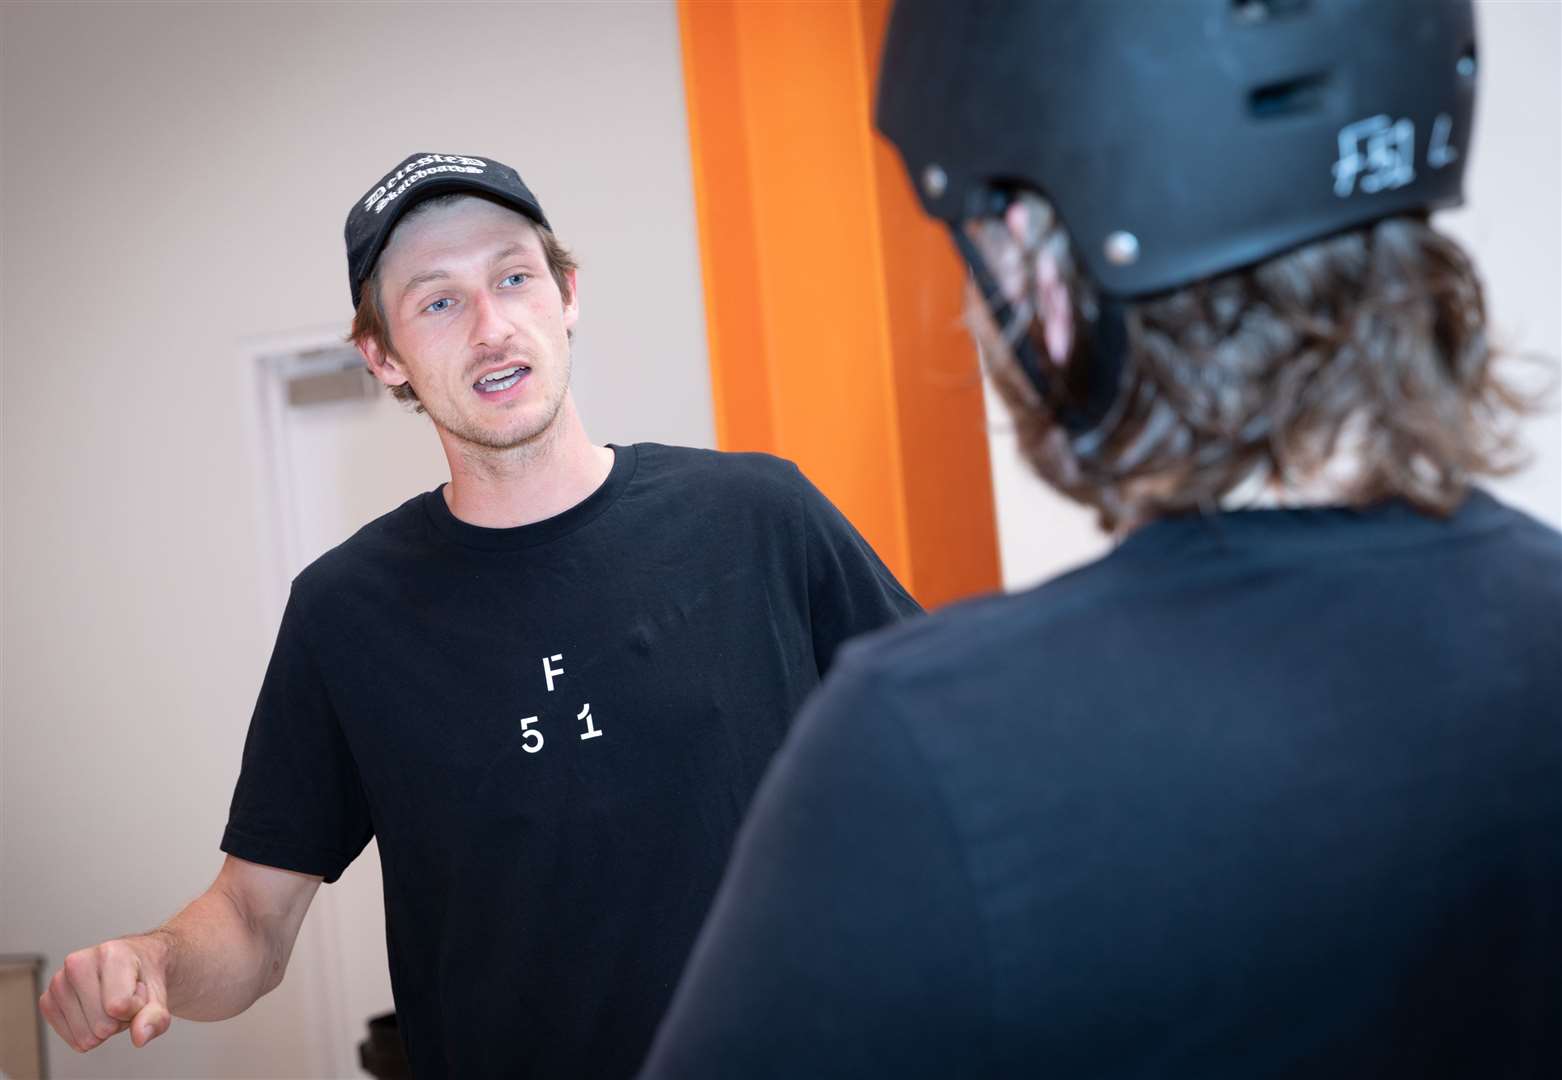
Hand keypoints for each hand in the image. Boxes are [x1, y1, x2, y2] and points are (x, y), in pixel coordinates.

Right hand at [39, 935, 172, 1051]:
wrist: (136, 964)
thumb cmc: (146, 975)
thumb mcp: (160, 994)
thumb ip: (156, 1016)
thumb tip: (140, 1036)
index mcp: (110, 953)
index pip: (119, 1007)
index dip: (136, 1008)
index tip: (139, 989)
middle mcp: (78, 963)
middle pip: (102, 1025)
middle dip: (120, 1019)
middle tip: (125, 998)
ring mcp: (59, 982)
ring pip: (86, 1036)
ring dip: (104, 1025)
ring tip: (112, 1002)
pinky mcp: (47, 1000)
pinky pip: (72, 1039)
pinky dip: (87, 1032)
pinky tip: (95, 1009)